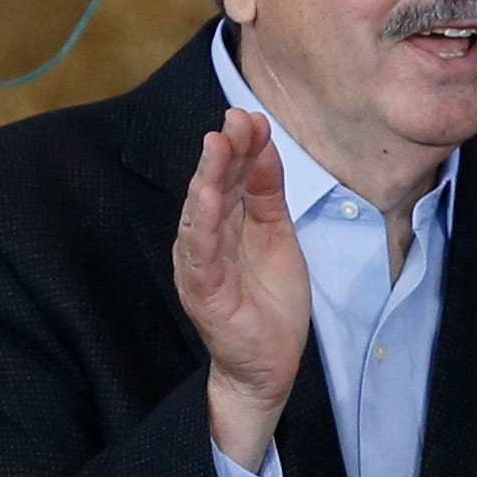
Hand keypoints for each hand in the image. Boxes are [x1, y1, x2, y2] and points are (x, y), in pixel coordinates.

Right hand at [175, 109, 308, 472]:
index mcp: (224, 224)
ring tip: (217, 145)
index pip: (231, 178)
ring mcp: (200, 265)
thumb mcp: (276, 234)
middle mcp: (205, 240)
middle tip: (235, 117)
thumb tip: (266, 148)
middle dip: (224, 152)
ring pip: (201, 214)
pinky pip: (200, 255)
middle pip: (212, 188)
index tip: (253, 116)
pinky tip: (207, 199)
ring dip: (209, 178)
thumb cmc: (269, 298)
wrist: (269, 361)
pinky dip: (203, 225)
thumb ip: (268, 194)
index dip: (242, 147)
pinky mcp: (203, 292)